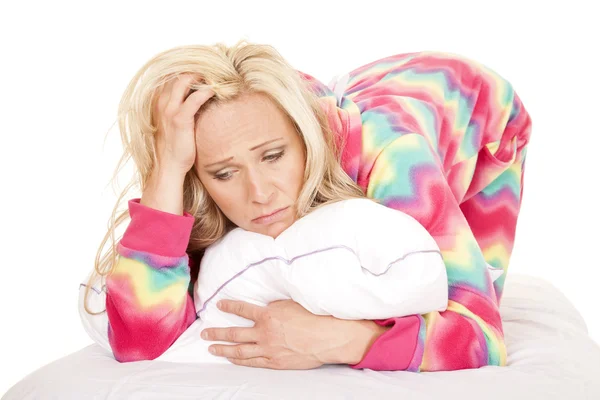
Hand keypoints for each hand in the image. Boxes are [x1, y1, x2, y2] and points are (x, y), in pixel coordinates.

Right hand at [153, 74, 214, 174]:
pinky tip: (217, 90)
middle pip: (179, 73)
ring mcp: (169, 109)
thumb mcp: (177, 123)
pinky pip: (195, 98)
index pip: (174, 76)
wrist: (169, 165)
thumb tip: (201, 99)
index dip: (191, 71)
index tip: (207, 70)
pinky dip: (207, 91)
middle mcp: (162, 101)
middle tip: (216, 70)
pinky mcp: (180, 119)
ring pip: (185, 80)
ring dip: (203, 76)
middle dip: (198, 69)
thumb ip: (184, 108)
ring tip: (218, 77)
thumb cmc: (176, 146)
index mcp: (160, 101)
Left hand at [200, 299, 387, 369]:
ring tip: (211, 347)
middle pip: (234, 333)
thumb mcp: (292, 303)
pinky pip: (252, 362)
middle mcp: (264, 332)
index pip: (242, 309)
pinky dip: (239, 360)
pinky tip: (231, 358)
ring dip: (223, 348)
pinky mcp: (275, 362)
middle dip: (217, 332)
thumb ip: (275, 305)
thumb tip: (265, 305)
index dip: (229, 306)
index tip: (219, 304)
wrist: (329, 337)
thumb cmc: (314, 317)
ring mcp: (268, 349)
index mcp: (268, 315)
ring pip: (239, 350)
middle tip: (204, 332)